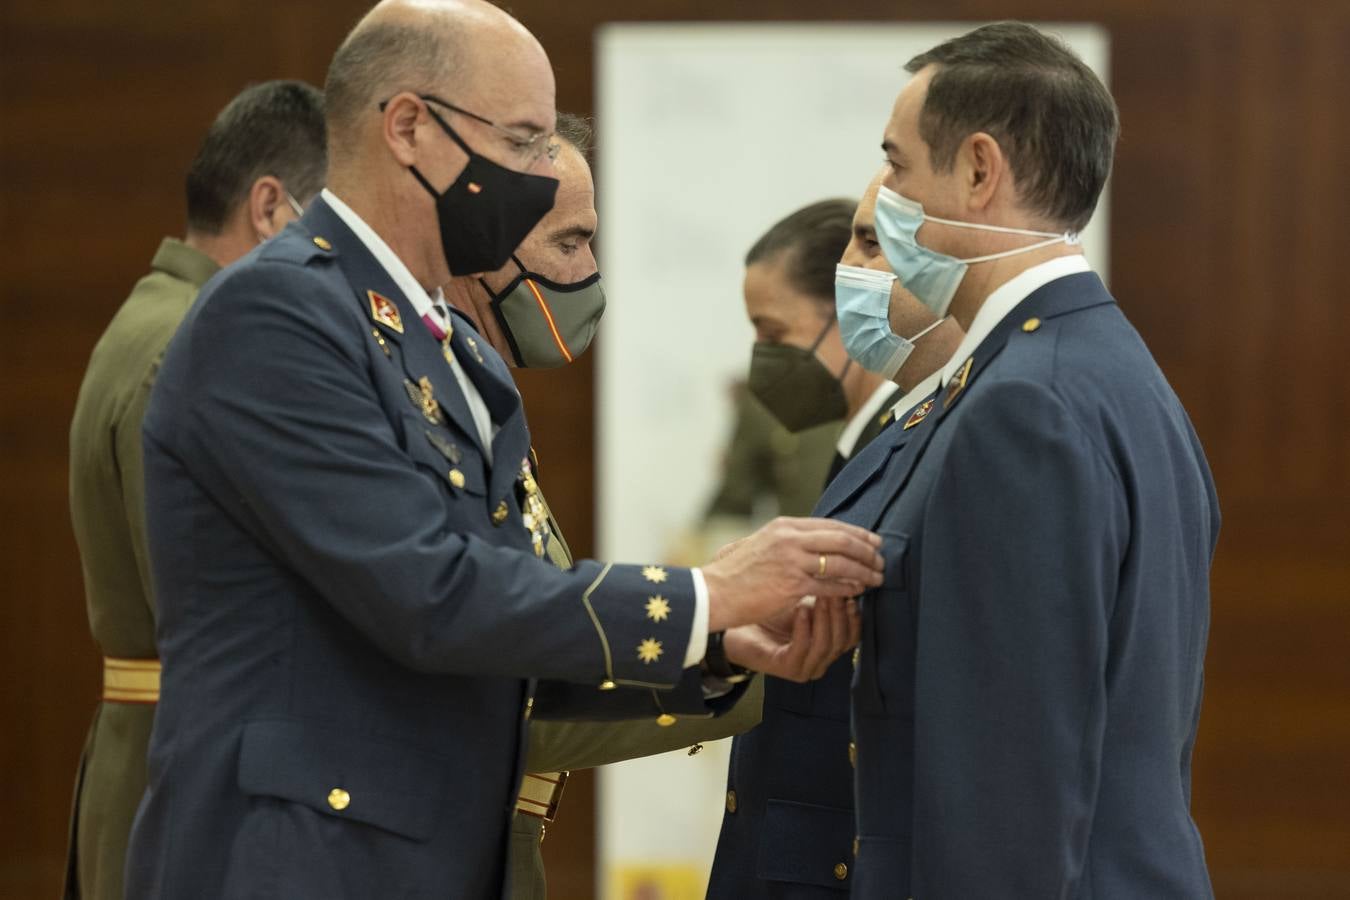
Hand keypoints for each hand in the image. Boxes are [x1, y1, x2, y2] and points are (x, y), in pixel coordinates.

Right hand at [701, 517, 882, 631]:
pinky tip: (858, 592)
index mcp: (784, 526)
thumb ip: (788, 541)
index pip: (830, 524)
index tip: (873, 541)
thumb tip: (815, 543)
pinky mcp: (792, 585)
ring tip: (876, 578)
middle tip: (881, 560)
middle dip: (866, 550)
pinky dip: (848, 588)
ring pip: (841, 563)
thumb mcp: (761, 544)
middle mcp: (790, 539)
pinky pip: (830, 585)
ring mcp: (792, 561)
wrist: (714, 592)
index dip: (857, 533)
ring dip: (863, 571)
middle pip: (841, 539)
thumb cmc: (736, 573)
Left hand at [723, 596, 859, 682]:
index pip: (853, 635)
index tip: (853, 589)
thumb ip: (829, 595)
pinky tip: (800, 609)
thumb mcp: (806, 601)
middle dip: (841, 613)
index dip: (855, 614)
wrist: (737, 624)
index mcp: (829, 647)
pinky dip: (804, 627)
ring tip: (821, 596)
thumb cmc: (772, 611)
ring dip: (826, 619)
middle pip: (843, 640)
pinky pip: (802, 648)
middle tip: (838, 589)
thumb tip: (854, 576)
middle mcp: (821, 661)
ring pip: (826, 645)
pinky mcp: (787, 668)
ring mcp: (805, 668)